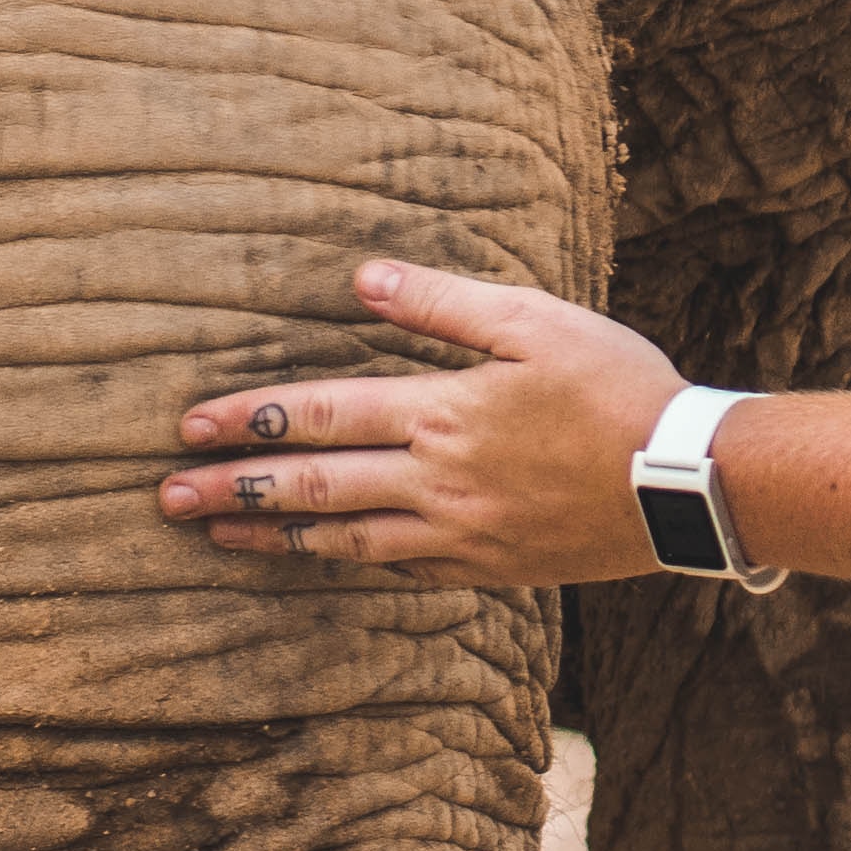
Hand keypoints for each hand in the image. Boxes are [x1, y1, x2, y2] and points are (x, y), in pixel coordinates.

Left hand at [156, 259, 688, 586]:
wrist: (684, 481)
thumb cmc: (615, 385)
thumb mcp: (535, 321)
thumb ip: (444, 304)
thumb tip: (366, 280)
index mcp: (441, 412)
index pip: (319, 414)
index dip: (248, 419)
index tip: (189, 426)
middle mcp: (435, 481)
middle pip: (312, 487)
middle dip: (234, 491)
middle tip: (167, 498)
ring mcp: (456, 533)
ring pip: (342, 541)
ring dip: (272, 539)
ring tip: (216, 539)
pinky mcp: (484, 566)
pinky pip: (396, 569)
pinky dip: (345, 563)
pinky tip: (320, 559)